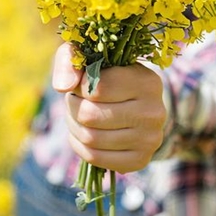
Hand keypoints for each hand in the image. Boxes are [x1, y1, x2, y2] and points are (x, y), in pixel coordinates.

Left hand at [52, 43, 165, 173]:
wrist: (136, 102)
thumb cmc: (110, 74)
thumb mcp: (91, 56)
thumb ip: (71, 60)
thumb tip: (62, 86)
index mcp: (147, 81)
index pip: (98, 88)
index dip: (79, 87)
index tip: (82, 83)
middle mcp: (154, 112)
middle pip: (91, 115)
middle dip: (73, 107)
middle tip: (74, 100)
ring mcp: (150, 139)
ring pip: (90, 138)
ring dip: (73, 125)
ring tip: (78, 114)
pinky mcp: (140, 160)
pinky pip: (95, 157)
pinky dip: (79, 145)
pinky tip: (83, 132)